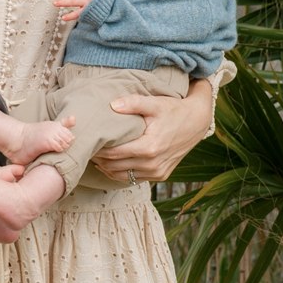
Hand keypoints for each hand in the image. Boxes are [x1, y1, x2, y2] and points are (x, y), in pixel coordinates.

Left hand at [90, 81, 213, 183]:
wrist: (197, 122)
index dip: (98, 150)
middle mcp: (153, 164)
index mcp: (149, 147)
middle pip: (115, 167)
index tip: (87, 142)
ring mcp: (157, 172)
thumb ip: (133, 103)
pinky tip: (110, 164)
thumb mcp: (155, 103)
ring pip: (122, 176)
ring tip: (95, 157)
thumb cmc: (174, 110)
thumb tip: (112, 105)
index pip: (114, 153)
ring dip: (107, 169)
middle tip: (86, 150)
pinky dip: (120, 173)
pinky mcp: (160, 176)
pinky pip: (134, 179)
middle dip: (99, 160)